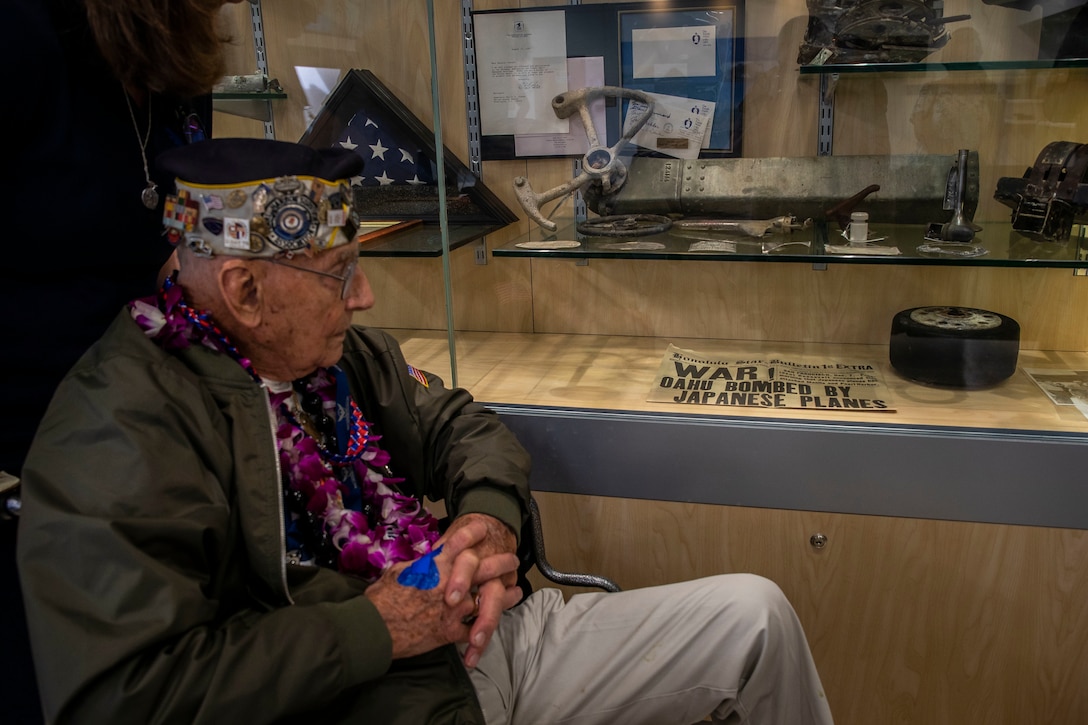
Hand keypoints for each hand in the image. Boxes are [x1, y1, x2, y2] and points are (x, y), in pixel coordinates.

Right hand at [364, 514, 519, 660]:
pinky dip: (483, 630)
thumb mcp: (397, 572)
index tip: (484, 527)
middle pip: (486, 568)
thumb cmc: (381, 599)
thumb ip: (416, 566)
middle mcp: (451, 583)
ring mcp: (455, 608)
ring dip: (505, 596)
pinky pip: (474, 630)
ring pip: (489, 600)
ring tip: (516, 591)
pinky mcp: (451, 632)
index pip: (461, 541)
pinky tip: (492, 626)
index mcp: (436, 565)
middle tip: (513, 559)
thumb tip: (422, 564)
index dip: (474, 532)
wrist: (376, 628)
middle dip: (503, 562)